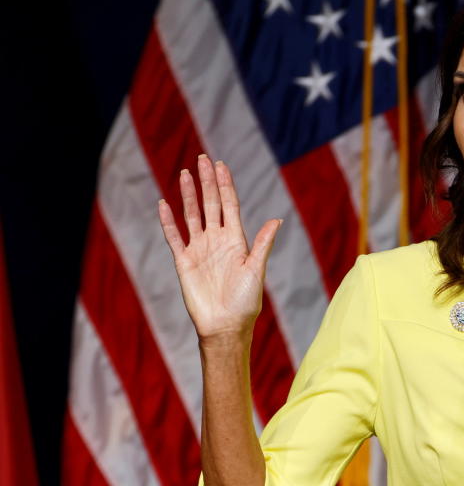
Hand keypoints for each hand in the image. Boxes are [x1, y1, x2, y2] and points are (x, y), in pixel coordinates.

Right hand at [158, 154, 280, 342]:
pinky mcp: (184, 262)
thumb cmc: (246, 301)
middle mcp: (217, 240)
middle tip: (202, 159)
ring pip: (192, 215)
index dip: (225, 185)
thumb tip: (276, 220)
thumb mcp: (256, 270)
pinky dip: (168, 221)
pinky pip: (174, 237)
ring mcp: (200, 249)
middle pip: (211, 204)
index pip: (229, 205)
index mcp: (237, 240)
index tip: (221, 165)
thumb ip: (262, 244)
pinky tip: (164, 204)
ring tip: (184, 174)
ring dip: (188, 195)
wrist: (225, 325)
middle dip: (207, 182)